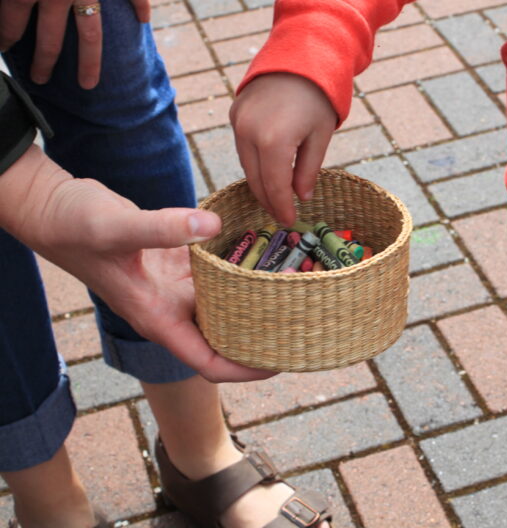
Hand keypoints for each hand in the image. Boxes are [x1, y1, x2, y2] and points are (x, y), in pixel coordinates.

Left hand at [0, 0, 149, 88]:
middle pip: (50, 36)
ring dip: (89, 60)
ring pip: (91, 32)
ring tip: (88, 84)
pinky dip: (140, 7)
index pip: (12, 17)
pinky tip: (143, 20)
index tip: (1, 47)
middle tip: (38, 79)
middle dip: (43, 60)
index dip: (5, 35)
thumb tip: (4, 5)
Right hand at [1, 146, 276, 381]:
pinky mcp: (178, 261)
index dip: (246, 369)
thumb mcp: (116, 227)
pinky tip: (269, 250)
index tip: (282, 362)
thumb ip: (161, 227)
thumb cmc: (75, 225)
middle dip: (263, 336)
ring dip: (257, 298)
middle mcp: (172, 308)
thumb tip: (212, 226)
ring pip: (227, 302)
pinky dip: (241, 265)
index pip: (209, 361)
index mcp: (158, 318)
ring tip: (298, 288)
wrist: (55, 207)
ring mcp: (176, 286)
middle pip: (226, 336)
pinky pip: (218, 269)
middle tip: (305, 323)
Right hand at [230, 73, 336, 226]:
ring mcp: (238, 122)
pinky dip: (254, 163)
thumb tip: (300, 197)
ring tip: (275, 198)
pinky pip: (242, 148)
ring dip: (260, 184)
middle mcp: (249, 133)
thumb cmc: (318, 96)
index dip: (281, 207)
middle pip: (256, 180)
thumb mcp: (320, 137)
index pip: (274, 187)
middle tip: (281, 214)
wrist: (300, 54)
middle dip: (269, 201)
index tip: (289, 221)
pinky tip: (266, 172)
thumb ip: (308, 171)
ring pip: (246, 166)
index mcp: (274, 141)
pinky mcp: (235, 114)